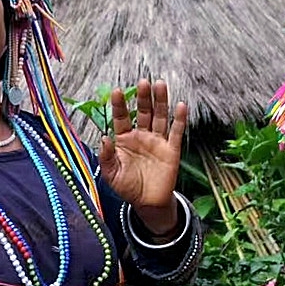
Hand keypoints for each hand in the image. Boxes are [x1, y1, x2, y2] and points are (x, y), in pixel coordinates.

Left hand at [99, 79, 187, 235]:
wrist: (148, 203)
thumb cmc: (127, 187)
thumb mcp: (111, 174)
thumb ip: (106, 156)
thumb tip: (103, 138)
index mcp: (124, 140)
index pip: (121, 117)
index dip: (119, 105)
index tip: (117, 91)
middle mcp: (141, 136)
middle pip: (143, 112)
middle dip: (143, 97)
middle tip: (143, 82)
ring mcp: (157, 141)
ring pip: (160, 117)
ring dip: (160, 101)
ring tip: (160, 84)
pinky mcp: (171, 150)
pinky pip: (176, 132)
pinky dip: (179, 119)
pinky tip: (180, 105)